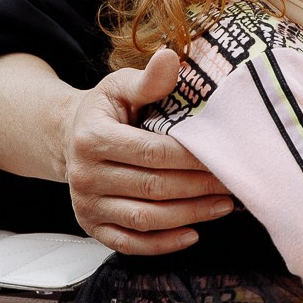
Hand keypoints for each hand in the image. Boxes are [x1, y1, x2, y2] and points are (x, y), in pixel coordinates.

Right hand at [61, 47, 233, 254]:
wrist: (67, 138)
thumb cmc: (104, 111)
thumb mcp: (118, 87)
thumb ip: (147, 80)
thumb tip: (170, 58)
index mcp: (92, 138)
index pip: (152, 152)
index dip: (192, 157)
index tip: (223, 154)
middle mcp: (85, 175)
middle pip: (153, 187)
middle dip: (199, 187)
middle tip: (235, 182)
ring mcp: (87, 205)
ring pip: (146, 218)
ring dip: (190, 215)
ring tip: (224, 205)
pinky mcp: (92, 227)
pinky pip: (130, 243)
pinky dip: (163, 244)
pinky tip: (193, 233)